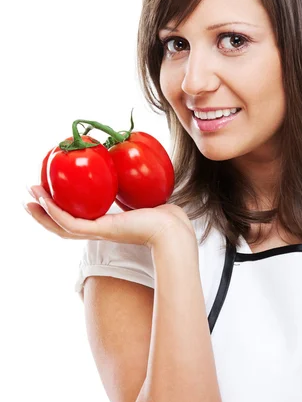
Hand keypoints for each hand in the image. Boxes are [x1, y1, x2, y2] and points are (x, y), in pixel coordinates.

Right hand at [23, 185, 196, 248]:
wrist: (172, 230)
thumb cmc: (164, 215)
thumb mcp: (141, 196)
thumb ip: (130, 187)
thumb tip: (126, 168)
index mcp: (105, 224)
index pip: (75, 219)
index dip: (58, 209)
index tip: (47, 194)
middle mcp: (98, 230)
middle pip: (61, 225)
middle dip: (43, 212)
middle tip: (29, 196)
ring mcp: (98, 232)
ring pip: (61, 225)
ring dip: (43, 211)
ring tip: (30, 196)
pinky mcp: (102, 231)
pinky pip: (72, 224)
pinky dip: (56, 213)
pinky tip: (47, 202)